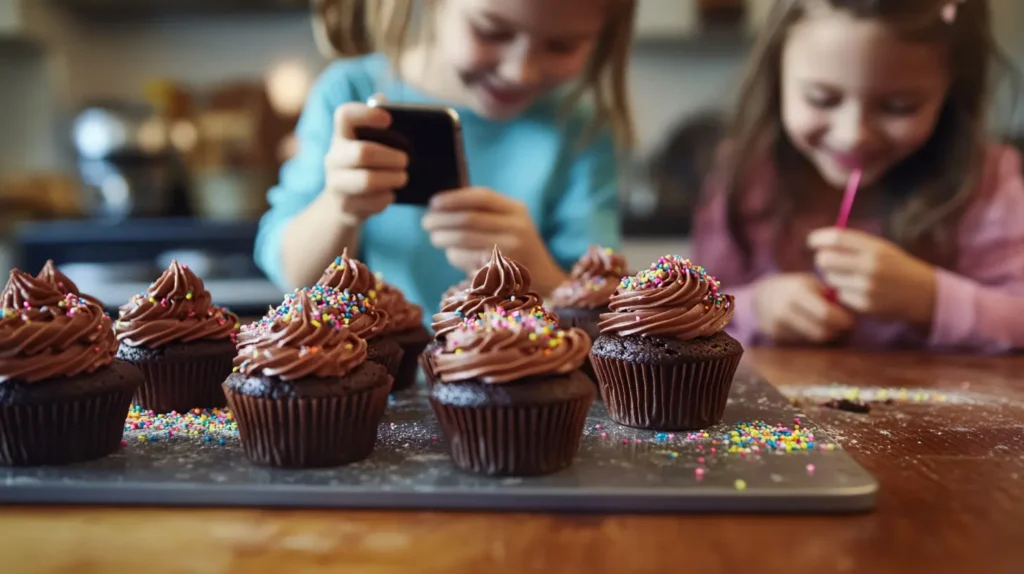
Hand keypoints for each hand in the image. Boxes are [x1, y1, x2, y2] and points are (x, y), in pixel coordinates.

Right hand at [323, 99, 407, 224]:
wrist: (343, 204)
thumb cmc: (363, 167)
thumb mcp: (366, 144)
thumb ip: (374, 123)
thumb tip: (382, 97)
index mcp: (341, 136)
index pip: (344, 115)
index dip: (366, 114)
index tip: (388, 119)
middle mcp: (333, 158)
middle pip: (363, 152)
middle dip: (391, 157)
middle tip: (406, 160)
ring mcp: (335, 183)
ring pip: (367, 180)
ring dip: (392, 178)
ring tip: (404, 177)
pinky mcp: (344, 206)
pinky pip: (372, 202)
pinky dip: (386, 198)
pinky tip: (390, 194)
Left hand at [421, 187, 564, 291]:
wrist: (544, 277)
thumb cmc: (518, 245)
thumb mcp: (509, 221)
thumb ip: (483, 211)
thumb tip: (440, 207)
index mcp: (516, 209)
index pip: (481, 196)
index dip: (453, 198)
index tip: (433, 203)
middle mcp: (517, 227)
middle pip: (469, 220)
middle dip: (441, 220)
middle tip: (426, 223)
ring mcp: (511, 250)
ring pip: (465, 240)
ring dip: (443, 238)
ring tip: (434, 238)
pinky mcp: (503, 271)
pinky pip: (468, 260)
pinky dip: (454, 256)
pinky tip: (451, 254)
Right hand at [753, 273, 855, 344]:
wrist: (761, 297)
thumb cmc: (793, 287)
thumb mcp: (809, 282)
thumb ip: (829, 295)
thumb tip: (852, 309)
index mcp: (797, 292)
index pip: (825, 314)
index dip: (842, 320)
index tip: (851, 320)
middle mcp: (786, 310)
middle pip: (821, 331)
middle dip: (838, 331)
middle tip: (845, 327)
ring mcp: (779, 325)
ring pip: (814, 339)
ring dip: (828, 335)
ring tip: (833, 327)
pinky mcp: (777, 336)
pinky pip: (804, 341)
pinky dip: (813, 337)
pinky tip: (814, 328)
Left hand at [808, 227, 936, 325]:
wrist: (924, 294)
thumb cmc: (896, 266)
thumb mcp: (881, 248)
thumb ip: (854, 243)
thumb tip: (819, 240)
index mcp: (876, 248)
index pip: (837, 238)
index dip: (818, 238)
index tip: (812, 241)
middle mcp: (871, 266)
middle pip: (825, 259)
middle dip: (822, 259)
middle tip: (828, 261)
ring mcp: (868, 287)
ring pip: (830, 279)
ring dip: (834, 277)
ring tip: (852, 277)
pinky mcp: (865, 305)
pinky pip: (840, 295)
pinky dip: (844, 293)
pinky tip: (859, 291)